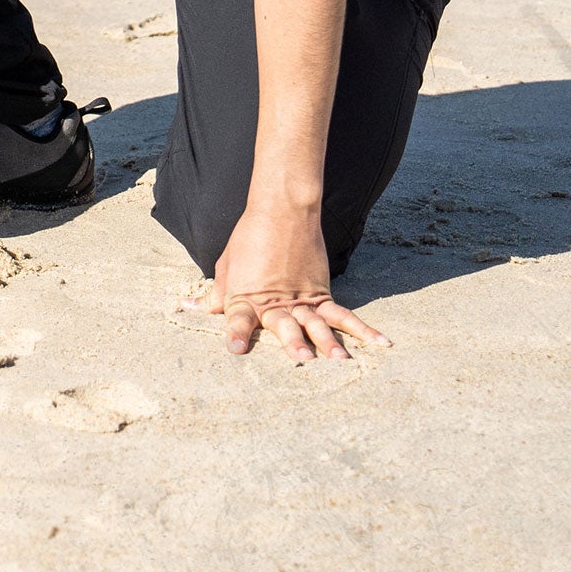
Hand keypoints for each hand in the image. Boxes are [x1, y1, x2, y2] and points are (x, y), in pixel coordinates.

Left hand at [183, 202, 389, 360]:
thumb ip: (216, 295)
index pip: (238, 318)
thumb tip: (189, 308)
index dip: (236, 334)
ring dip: (328, 342)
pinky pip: (343, 315)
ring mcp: (301, 298)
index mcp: (246, 295)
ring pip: (316, 324)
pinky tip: (381, 342)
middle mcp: (275, 301)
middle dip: (292, 341)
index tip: (236, 349)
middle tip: (301, 357)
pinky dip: (362, 329)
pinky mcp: (322, 293)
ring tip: (339, 360)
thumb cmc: (249, 239)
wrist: (282, 210)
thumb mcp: (227, 266)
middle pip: (284, 324)